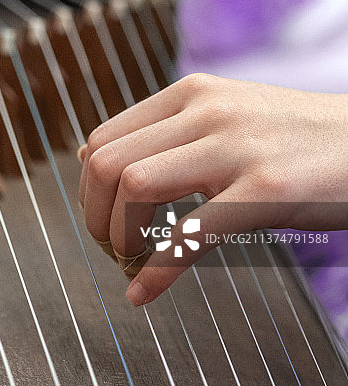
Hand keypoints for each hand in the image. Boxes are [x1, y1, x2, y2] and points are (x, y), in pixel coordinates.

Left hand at [78, 73, 347, 305]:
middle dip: (96, 218)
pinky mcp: (266, 189)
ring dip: (120, 237)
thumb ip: (169, 131)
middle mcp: (207, 111)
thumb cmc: (296, 138)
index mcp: (191, 93)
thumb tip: (96, 160)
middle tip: (112, 247)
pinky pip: (189, 234)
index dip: (88, 189)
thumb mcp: (229, 114)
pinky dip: (156, 272)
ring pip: (135, 187)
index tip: (102, 218)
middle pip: (109, 164)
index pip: (103, 138)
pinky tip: (144, 292)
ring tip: (134, 260)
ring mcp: (236, 147)